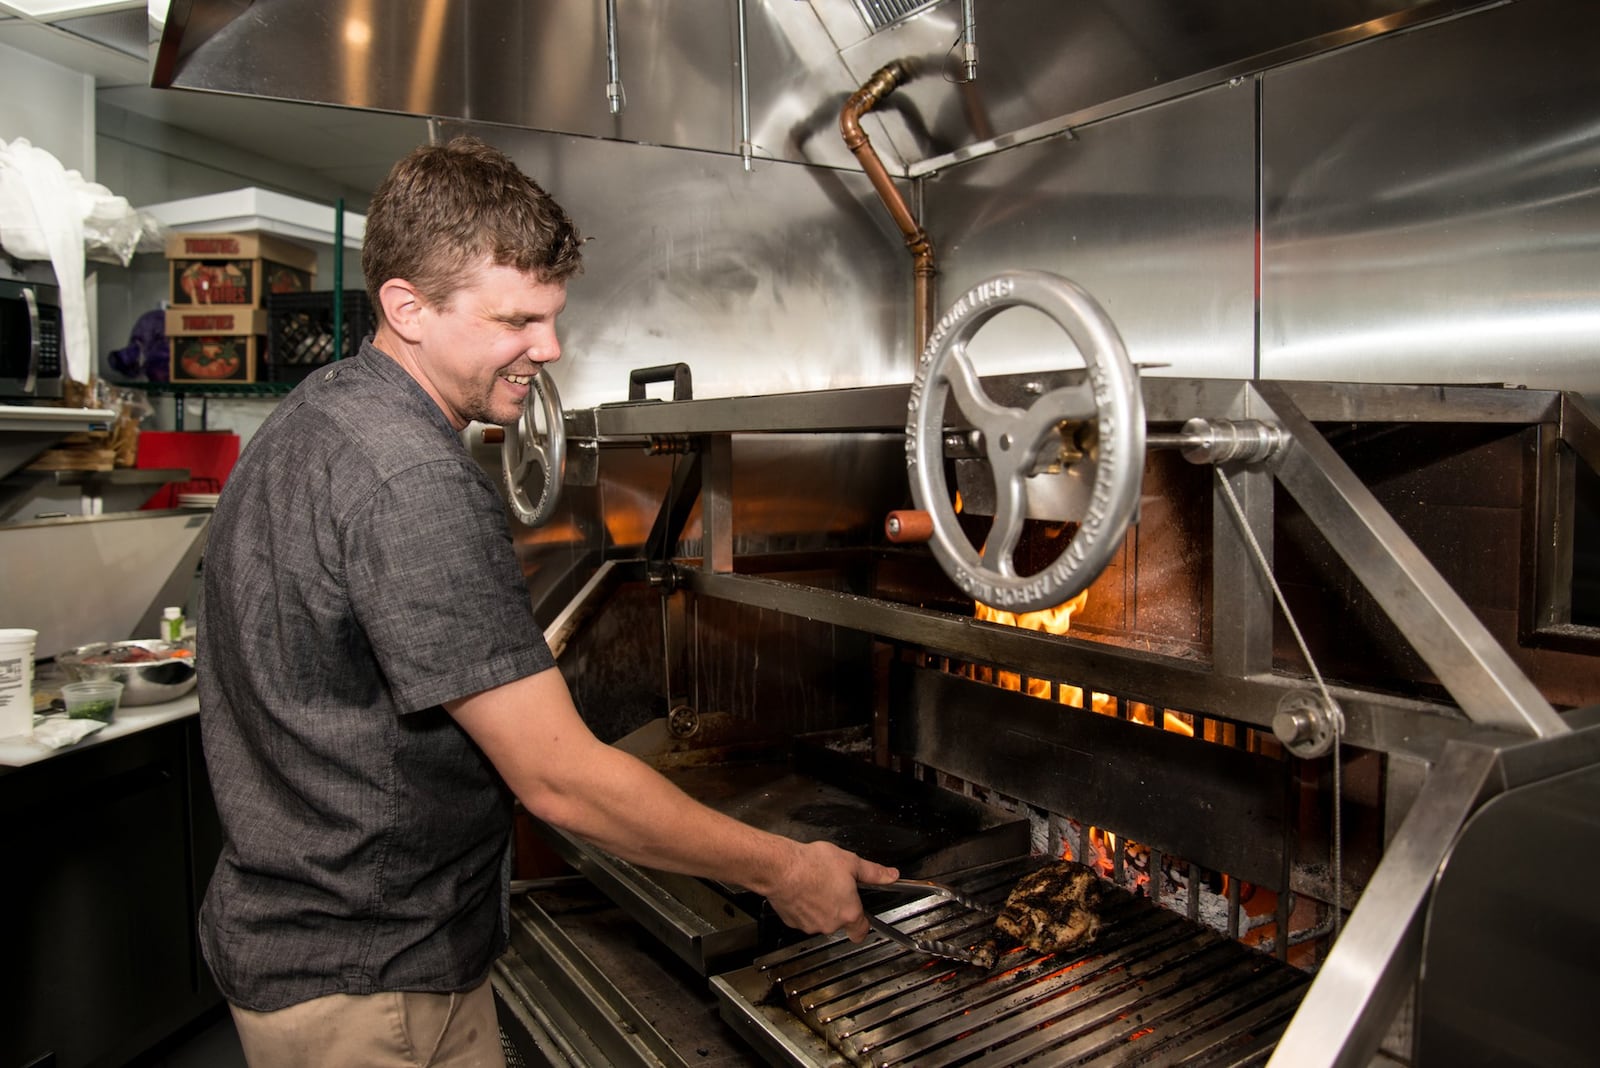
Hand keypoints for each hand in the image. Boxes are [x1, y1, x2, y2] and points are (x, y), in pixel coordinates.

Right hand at [764, 840, 898, 941]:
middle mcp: (830, 924)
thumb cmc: (812, 865)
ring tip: (817, 885)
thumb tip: (890, 875)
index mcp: (849, 912)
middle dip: (839, 908)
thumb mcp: (850, 862)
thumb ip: (873, 872)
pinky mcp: (793, 922)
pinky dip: (804, 908)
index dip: (863, 925)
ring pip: (821, 921)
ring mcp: (810, 925)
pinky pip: (803, 918)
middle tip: (835, 887)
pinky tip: (802, 890)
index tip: (861, 917)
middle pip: (840, 923)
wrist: (781, 868)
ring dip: (821, 908)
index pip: (862, 932)